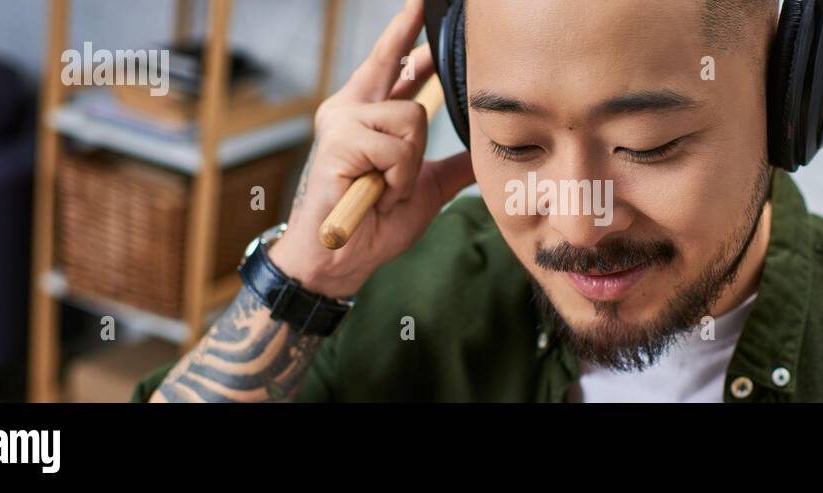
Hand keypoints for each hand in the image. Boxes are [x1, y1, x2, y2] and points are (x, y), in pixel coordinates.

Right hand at [270, 0, 474, 298]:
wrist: (343, 257)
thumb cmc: (374, 224)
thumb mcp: (425, 190)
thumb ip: (452, 166)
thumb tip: (482, 155)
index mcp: (368, 115)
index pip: (392, 63)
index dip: (406, 33)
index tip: (419, 5)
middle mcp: (351, 109)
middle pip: (403, 74)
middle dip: (412, 79)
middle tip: (411, 73)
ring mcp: (342, 120)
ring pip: (413, 119)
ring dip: (410, 166)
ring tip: (386, 188)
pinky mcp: (340, 138)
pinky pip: (398, 145)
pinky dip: (398, 177)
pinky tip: (377, 192)